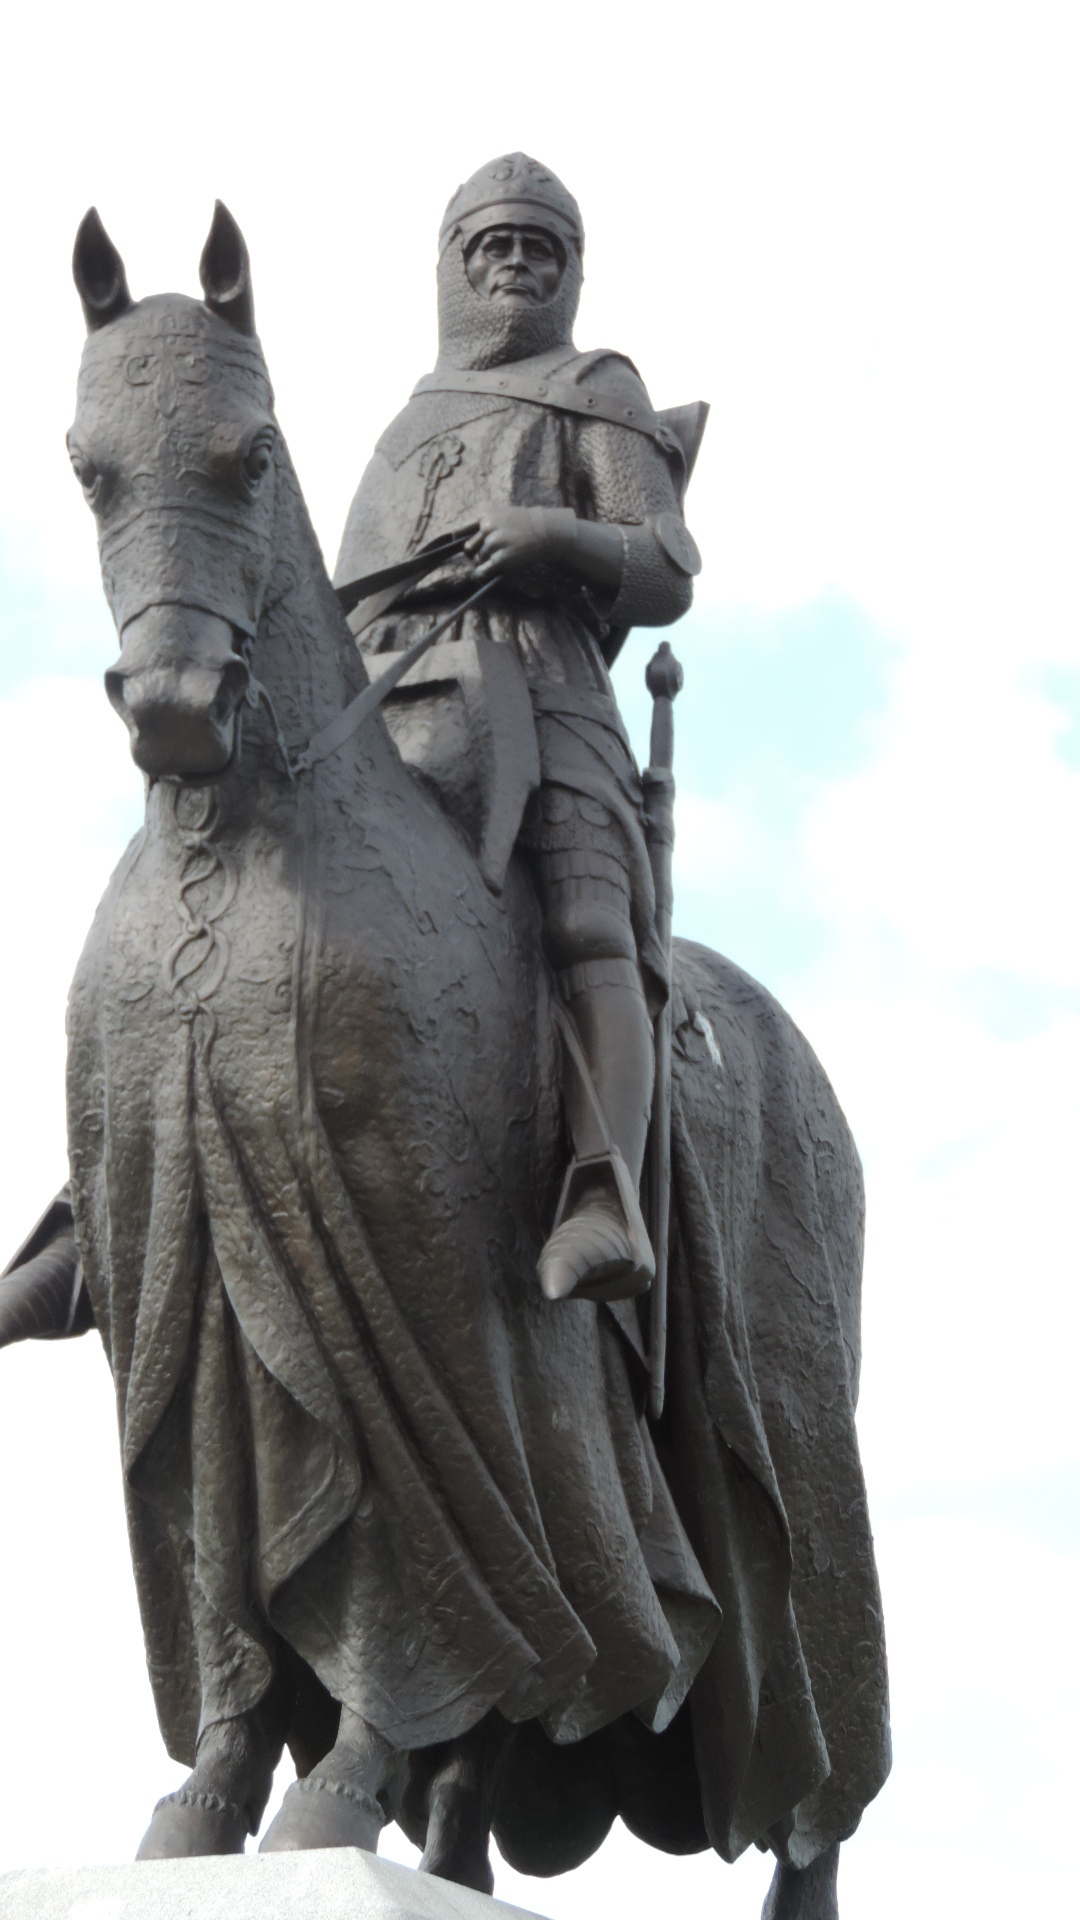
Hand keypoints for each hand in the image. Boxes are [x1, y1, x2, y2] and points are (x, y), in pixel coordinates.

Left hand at [465, 508, 623, 590]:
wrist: (546, 530)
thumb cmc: (526, 522)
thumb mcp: (503, 513)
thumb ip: (485, 522)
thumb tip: (464, 534)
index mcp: (485, 516)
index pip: (461, 530)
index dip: (456, 540)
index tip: (450, 546)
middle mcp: (487, 528)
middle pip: (469, 548)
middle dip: (475, 553)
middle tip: (484, 556)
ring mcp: (493, 544)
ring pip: (478, 559)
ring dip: (484, 562)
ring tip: (498, 560)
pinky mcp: (501, 559)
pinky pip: (483, 570)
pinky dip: (481, 574)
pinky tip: (482, 576)